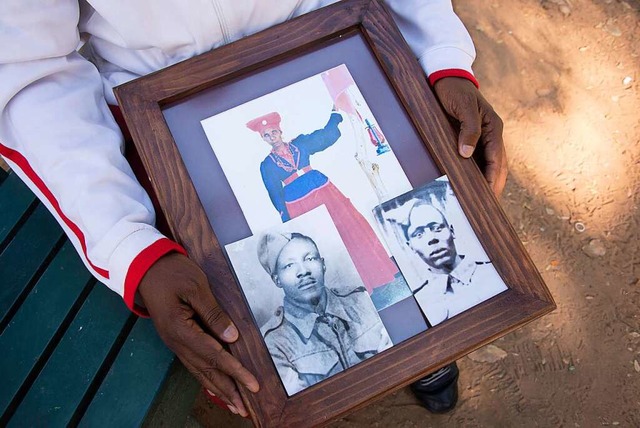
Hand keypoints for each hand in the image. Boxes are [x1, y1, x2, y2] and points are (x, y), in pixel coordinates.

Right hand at [138, 252, 258, 416]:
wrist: (145, 266)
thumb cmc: (172, 272)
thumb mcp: (196, 287)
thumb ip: (214, 314)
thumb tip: (232, 337)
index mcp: (180, 329)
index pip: (214, 356)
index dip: (235, 371)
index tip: (253, 384)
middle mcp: (176, 341)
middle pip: (206, 371)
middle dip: (228, 390)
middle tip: (245, 408)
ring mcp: (174, 341)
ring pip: (199, 370)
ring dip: (218, 388)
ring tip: (234, 405)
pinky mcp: (176, 337)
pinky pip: (193, 362)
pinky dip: (206, 377)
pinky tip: (215, 386)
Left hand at [433, 77, 507, 196]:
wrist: (445, 77)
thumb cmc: (454, 90)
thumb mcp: (463, 107)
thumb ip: (468, 130)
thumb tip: (466, 154)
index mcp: (494, 128)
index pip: (497, 160)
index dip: (493, 178)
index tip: (489, 196)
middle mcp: (491, 135)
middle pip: (497, 166)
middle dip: (493, 186)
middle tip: (487, 207)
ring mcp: (482, 137)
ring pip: (488, 165)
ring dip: (486, 181)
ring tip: (480, 201)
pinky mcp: (470, 138)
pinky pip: (477, 159)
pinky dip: (475, 173)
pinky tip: (469, 185)